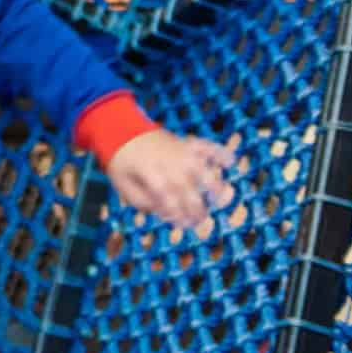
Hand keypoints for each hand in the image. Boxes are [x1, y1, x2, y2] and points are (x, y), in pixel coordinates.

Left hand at [104, 130, 235, 231]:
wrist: (121, 129)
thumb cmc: (122, 162)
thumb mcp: (122, 186)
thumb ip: (141, 202)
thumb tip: (162, 211)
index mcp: (150, 173)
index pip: (168, 198)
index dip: (176, 213)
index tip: (180, 224)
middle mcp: (167, 162)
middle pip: (187, 188)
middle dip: (196, 208)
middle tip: (199, 222)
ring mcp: (178, 151)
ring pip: (201, 168)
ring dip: (213, 185)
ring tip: (221, 199)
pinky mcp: (184, 143)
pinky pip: (204, 145)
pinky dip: (218, 151)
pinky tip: (231, 161)